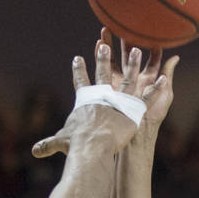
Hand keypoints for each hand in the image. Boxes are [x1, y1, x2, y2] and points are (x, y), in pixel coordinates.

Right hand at [32, 31, 167, 157]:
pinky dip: (156, 88)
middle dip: (103, 58)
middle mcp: (103, 96)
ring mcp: (120, 101)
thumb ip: (48, 144)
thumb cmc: (76, 144)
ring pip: (129, 78)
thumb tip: (34, 152)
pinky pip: (148, 97)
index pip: (80, 82)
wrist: (92, 146)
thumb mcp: (60, 141)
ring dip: (133, 64)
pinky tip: (165, 77)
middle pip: (103, 73)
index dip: (78, 71)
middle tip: (104, 45)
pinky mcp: (134, 110)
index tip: (77, 58)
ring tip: (137, 50)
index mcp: (85, 101)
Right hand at [99, 28, 178, 132]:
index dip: (151, 46)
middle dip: (125, 41)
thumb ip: (168, 74)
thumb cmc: (152, 117)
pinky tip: (94, 46)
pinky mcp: (109, 89)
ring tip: (104, 31)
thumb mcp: (165, 95)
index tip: (149, 31)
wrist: (135, 134)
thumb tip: (176, 57)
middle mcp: (134, 79)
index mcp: (148, 79)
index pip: (151, 60)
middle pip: (129, 56)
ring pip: (114, 60)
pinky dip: (98, 57)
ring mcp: (120, 83)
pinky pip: (103, 70)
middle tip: (121, 25)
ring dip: (109, 46)